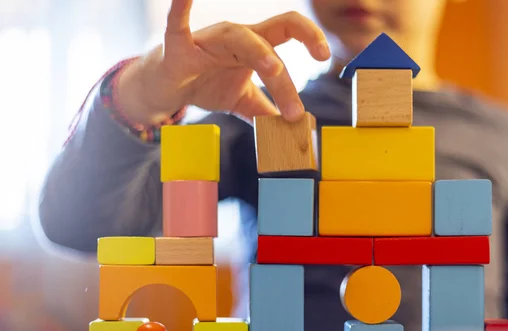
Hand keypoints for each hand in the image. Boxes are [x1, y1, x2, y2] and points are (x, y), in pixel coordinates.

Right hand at [117, 0, 330, 125]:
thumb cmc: (206, 85)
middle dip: (293, 55)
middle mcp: (235, 38)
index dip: (310, 37)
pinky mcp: (179, 47)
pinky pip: (177, 23)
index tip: (325, 57)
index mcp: (254, 47)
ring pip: (238, 38)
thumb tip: (292, 127)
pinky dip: (181, 7)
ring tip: (274, 70)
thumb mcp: (242, 101)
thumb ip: (266, 112)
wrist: (167, 91)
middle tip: (312, 76)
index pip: (288, 32)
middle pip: (270, 40)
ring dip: (259, 53)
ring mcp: (208, 40)